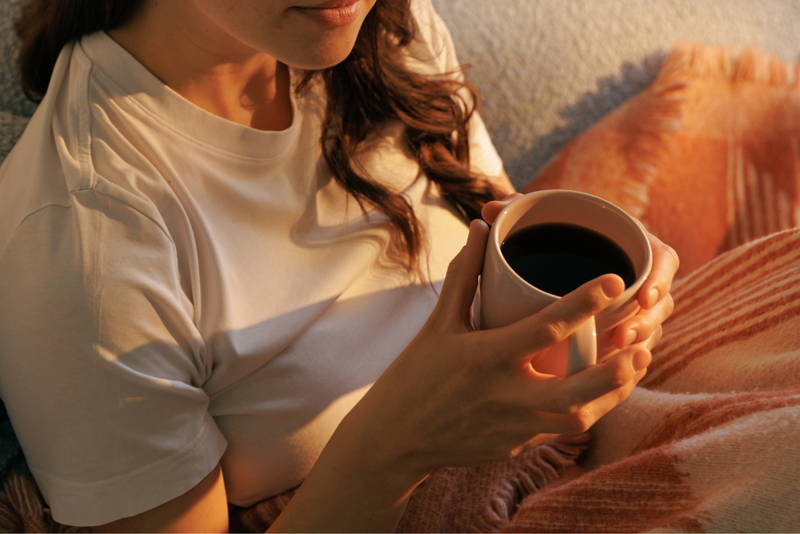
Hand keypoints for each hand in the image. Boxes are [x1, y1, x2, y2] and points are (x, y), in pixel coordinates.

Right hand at [334, 219, 650, 480]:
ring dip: (614, 393)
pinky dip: (589, 409)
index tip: (616, 281)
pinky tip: (603, 389)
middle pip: (578, 391)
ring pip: (580, 418)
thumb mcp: (437, 324)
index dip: (585, 302)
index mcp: (486, 358)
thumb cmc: (414, 375)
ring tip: (636, 365)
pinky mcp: (517, 446)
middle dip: (618, 370)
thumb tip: (481, 228)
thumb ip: (465, 275)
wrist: (394, 440)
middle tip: (643, 342)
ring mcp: (514, 427)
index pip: (545, 328)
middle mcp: (505, 396)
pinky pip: (563, 430)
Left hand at [481, 196, 678, 373]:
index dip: (660, 278)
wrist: (542, 264)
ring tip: (613, 358)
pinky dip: (624, 361)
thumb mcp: (533, 225)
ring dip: (637, 344)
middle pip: (660, 301)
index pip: (663, 259)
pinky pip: (633, 347)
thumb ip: (515, 214)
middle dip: (647, 322)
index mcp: (628, 242)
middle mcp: (638, 274)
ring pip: (649, 328)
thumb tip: (488, 209)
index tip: (644, 296)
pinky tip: (607, 376)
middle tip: (622, 337)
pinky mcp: (620, 329)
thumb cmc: (544, 237)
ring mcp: (632, 305)